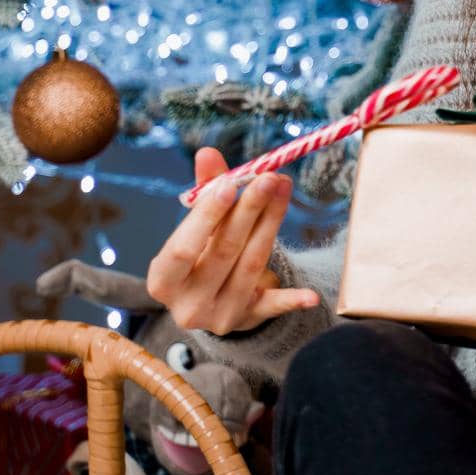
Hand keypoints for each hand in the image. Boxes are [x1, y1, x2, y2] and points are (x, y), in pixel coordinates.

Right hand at [147, 147, 320, 335]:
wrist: (207, 303)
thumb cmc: (197, 255)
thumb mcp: (193, 228)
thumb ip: (203, 191)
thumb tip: (207, 152)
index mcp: (163, 280)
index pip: (182, 249)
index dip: (206, 217)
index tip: (230, 184)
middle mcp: (188, 305)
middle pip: (223, 252)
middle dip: (249, 211)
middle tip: (270, 177)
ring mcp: (219, 317)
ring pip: (251, 266)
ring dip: (271, 225)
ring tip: (284, 189)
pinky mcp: (247, 321)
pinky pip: (272, 308)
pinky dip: (291, 300)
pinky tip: (312, 296)